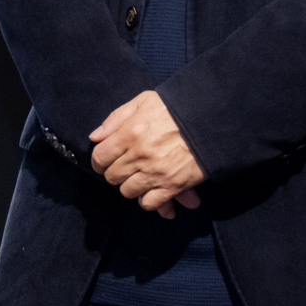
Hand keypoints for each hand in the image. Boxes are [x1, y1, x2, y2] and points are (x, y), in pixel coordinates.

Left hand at [89, 90, 207, 218]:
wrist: (210, 120)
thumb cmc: (175, 108)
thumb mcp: (143, 102)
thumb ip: (116, 119)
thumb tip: (95, 137)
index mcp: (130, 133)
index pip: (100, 157)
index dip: (99, 161)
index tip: (104, 161)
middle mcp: (140, 155)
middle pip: (112, 177)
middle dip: (115, 173)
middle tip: (124, 167)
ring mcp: (156, 173)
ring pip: (128, 192)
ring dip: (131, 186)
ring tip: (139, 177)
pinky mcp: (173, 186)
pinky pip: (150, 204)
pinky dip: (148, 200)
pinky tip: (152, 191)